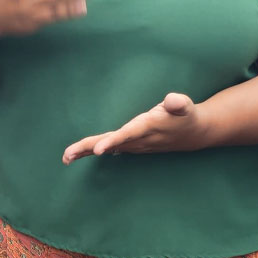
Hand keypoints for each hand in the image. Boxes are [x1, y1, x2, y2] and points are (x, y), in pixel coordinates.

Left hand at [63, 92, 208, 163]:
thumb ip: (178, 103)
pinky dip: (93, 150)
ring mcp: (134, 144)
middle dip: (88, 149)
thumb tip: (173, 100)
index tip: (98, 150)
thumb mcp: (186, 106)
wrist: (192, 134)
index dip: (113, 142)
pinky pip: (109, 147)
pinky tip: (79, 153)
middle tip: (67, 156)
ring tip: (66, 156)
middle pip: (109, 144)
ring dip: (86, 151)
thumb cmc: (185, 115)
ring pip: (106, 147)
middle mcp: (138, 139)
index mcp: (147, 128)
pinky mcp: (131, 144)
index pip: (127, 135)